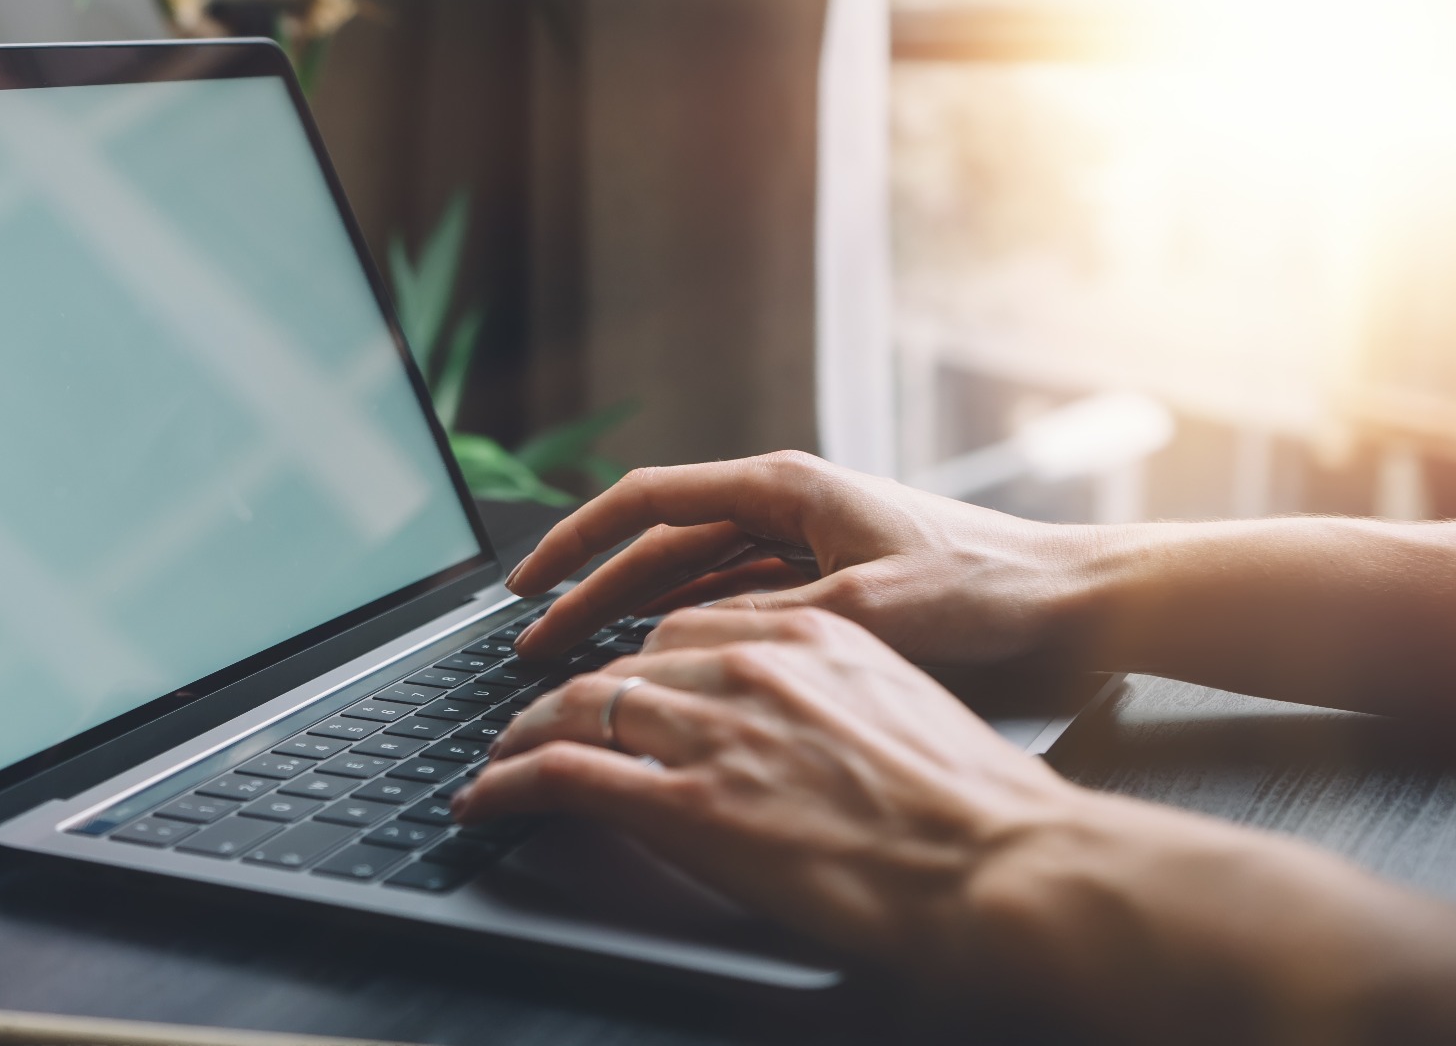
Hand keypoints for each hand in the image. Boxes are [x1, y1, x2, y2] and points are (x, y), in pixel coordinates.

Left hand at [455, 606, 1087, 974]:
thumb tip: (793, 726)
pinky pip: (565, 772)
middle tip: (535, 722)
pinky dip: (511, 782)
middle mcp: (752, 663)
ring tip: (499, 761)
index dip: (633, 661)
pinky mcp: (689, 800)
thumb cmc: (973, 805)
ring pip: (579, 706)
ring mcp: (716, 727)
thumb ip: (829, 698)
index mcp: (808, 634)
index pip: (684, 625)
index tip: (612, 685)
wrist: (1001, 863)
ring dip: (524, 735)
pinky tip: (487, 797)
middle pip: (624, 664)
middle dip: (572, 694)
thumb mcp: (899, 712)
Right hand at [506, 452, 1096, 667]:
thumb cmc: (988, 587)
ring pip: (693, 578)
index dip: (576, 542)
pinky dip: (690, 630)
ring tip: (578, 657)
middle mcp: (788, 505)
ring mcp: (807, 543)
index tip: (527, 584)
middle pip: (661, 545)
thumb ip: (768, 620)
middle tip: (534, 640)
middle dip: (592, 590)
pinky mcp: (829, 580)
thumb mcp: (868, 609)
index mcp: (786, 486)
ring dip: (634, 614)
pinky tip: (660, 665)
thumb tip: (676, 646)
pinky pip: (735, 601)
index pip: (649, 502)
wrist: (1075, 600)